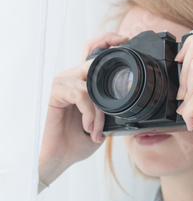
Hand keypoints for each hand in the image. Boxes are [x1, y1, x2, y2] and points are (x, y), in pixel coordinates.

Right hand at [39, 32, 128, 185]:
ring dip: (99, 110)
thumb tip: (128, 107)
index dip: (107, 42)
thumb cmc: (74, 143)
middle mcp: (71, 79)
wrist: (57, 158)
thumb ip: (110, 112)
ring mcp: (62, 83)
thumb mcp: (100, 126)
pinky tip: (88, 128)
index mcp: (82, 84)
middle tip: (124, 72)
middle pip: (92, 56)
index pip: (92, 53)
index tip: (124, 41)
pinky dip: (89, 113)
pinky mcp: (55, 92)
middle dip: (110, 56)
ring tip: (96, 130)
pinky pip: (81, 95)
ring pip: (91, 85)